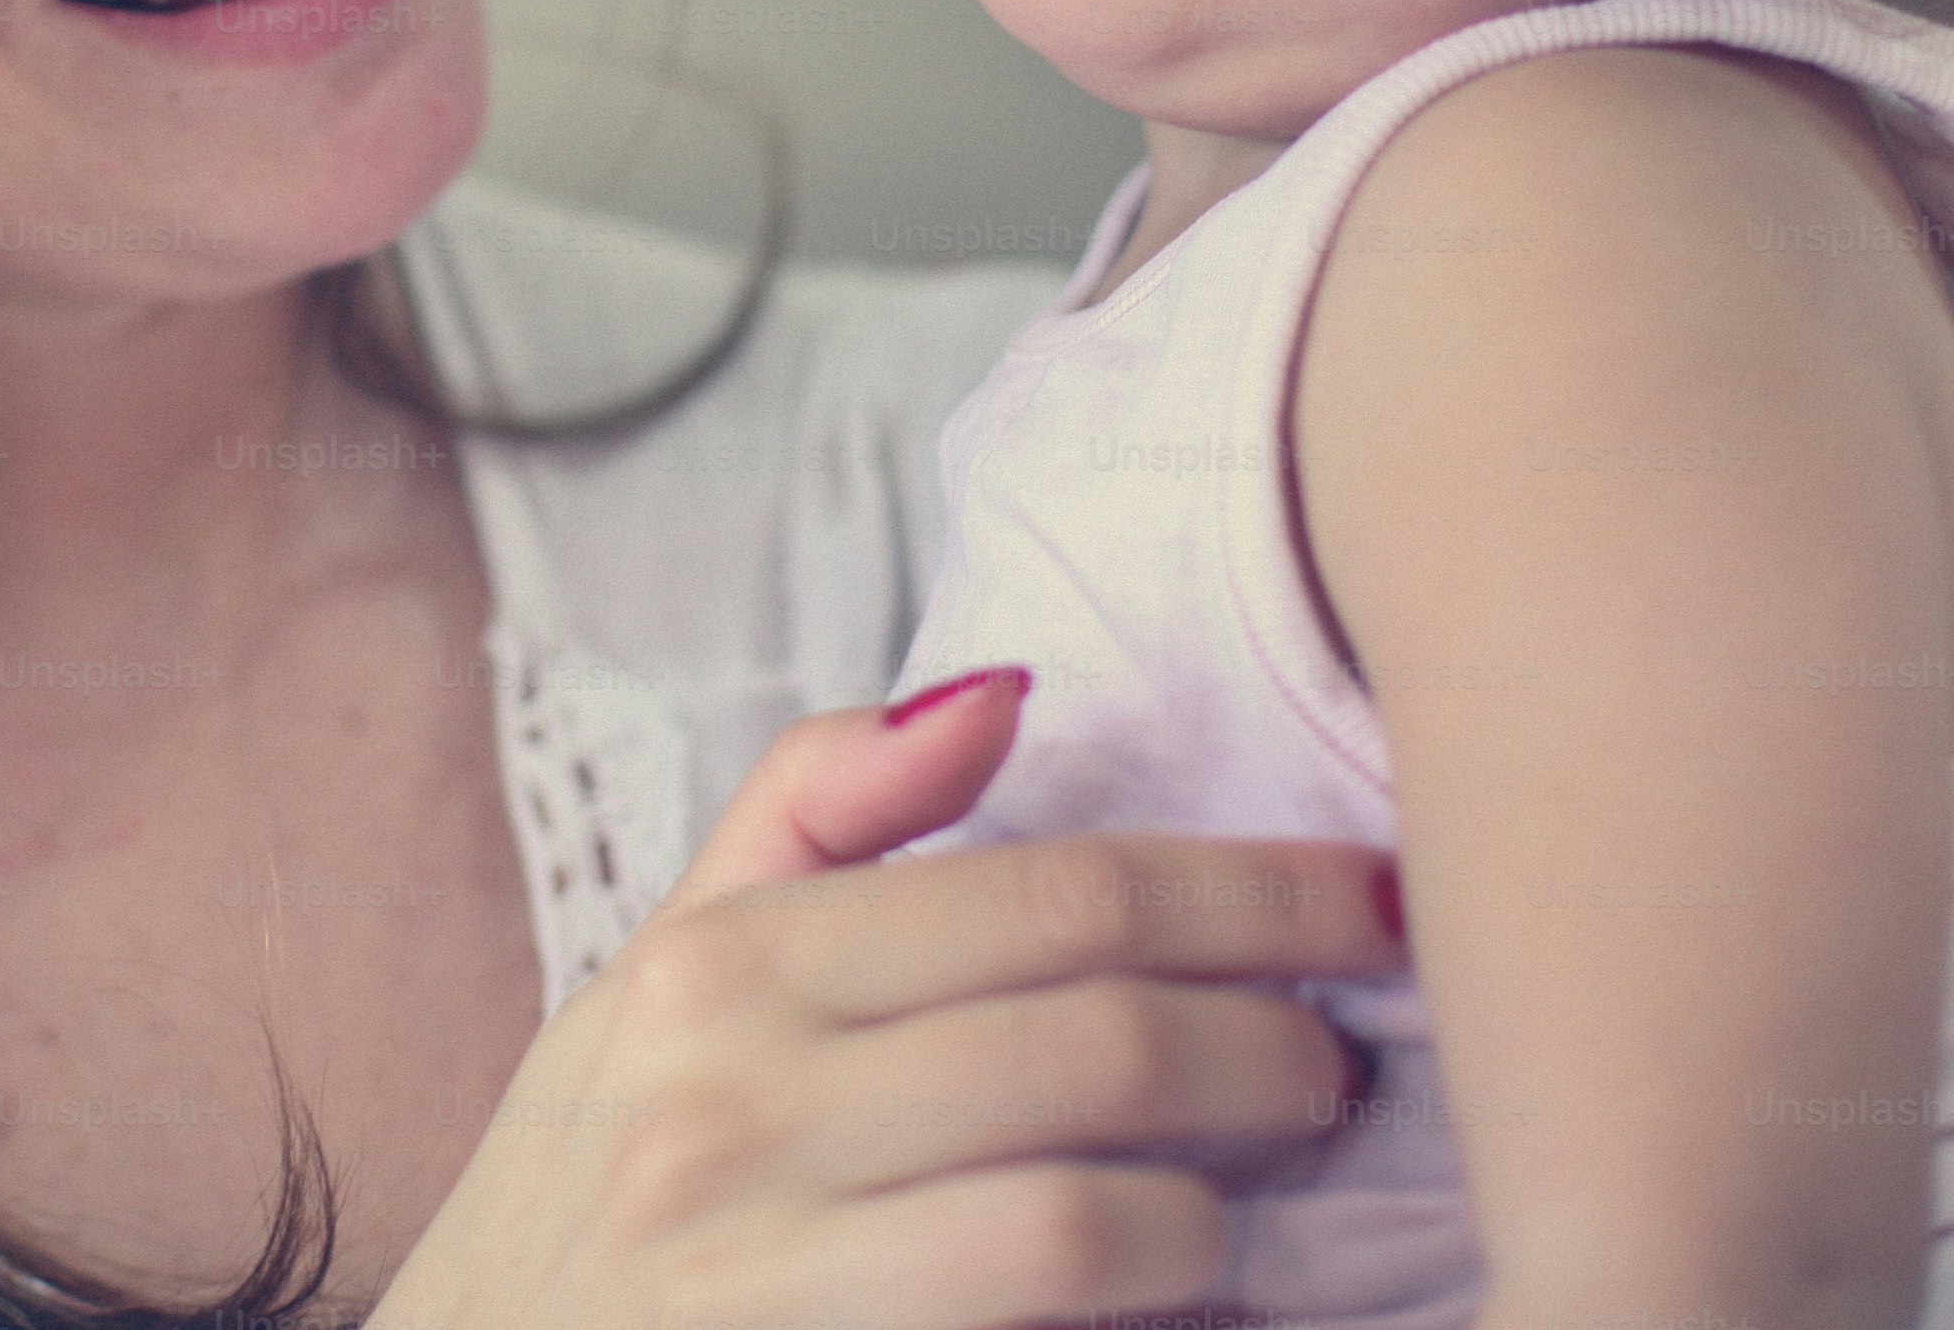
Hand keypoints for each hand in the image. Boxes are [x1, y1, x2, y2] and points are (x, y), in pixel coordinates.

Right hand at [369, 671, 1401, 1329]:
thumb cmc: (584, 1200)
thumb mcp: (651, 986)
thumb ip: (811, 820)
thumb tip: (1005, 687)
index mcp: (715, 971)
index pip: (1051, 896)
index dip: (1251, 896)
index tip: (1369, 902)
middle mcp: (726, 1109)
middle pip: (1100, 1045)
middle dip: (1274, 1048)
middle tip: (1344, 1063)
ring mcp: (760, 1276)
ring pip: (1092, 1223)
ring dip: (1222, 1218)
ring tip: (1258, 1208)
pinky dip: (1155, 1327)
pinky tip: (1191, 1312)